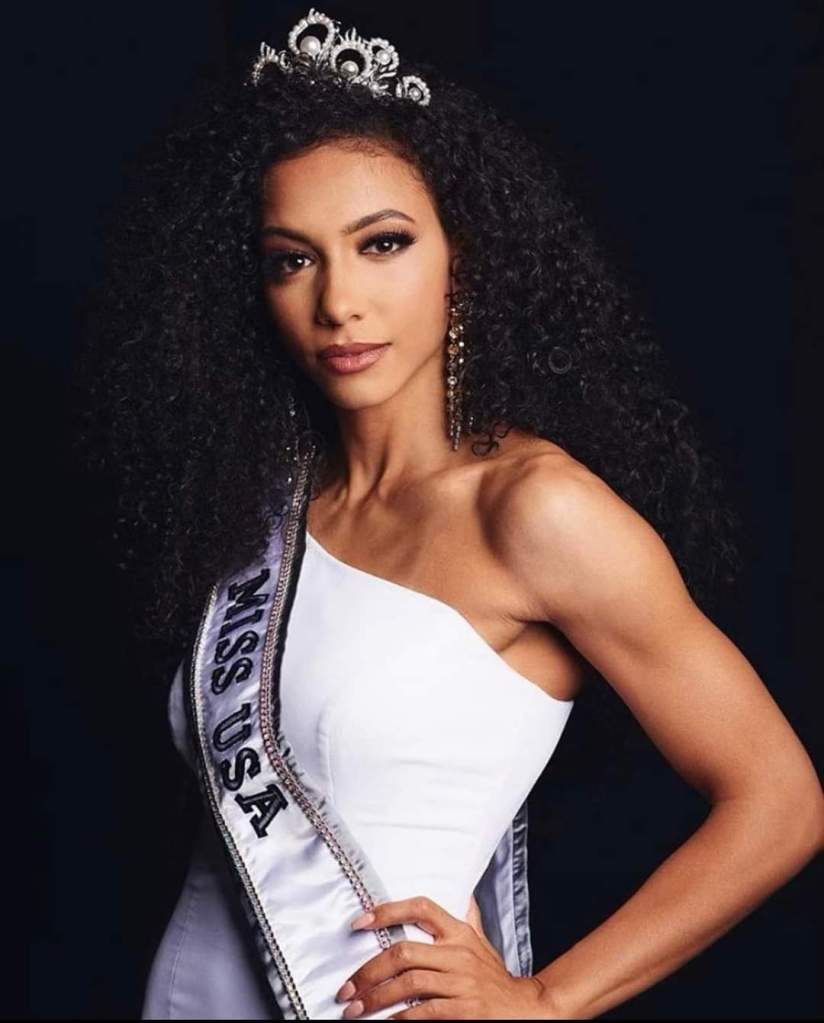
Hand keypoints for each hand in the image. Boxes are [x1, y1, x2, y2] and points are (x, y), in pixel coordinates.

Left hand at [335, 894, 549, 1018]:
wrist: (527, 1009)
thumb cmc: (495, 978)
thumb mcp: (482, 943)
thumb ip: (468, 920)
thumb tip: (462, 894)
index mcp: (459, 932)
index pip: (421, 908)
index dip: (387, 911)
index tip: (358, 922)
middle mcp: (459, 953)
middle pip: (403, 951)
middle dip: (369, 970)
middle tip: (347, 987)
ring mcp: (462, 982)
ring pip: (408, 982)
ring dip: (376, 997)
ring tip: (355, 1009)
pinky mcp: (464, 1011)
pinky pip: (423, 1012)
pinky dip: (400, 1018)